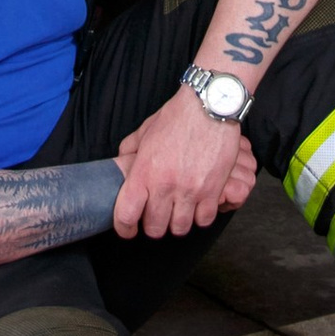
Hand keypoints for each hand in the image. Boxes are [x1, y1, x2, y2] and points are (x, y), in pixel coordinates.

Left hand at [113, 90, 257, 240]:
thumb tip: (121, 166)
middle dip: (154, 225)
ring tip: (178, 211)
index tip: (128, 229)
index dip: (124, 228)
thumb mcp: (145, 131)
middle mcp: (165, 185)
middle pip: (155, 228)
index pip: (126, 215)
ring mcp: (190, 190)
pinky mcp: (213, 190)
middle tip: (157, 216)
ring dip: (177, 223)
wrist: (210, 106)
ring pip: (180, 228)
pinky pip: (204, 220)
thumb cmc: (178, 116)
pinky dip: (200, 217)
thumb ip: (130, 151)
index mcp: (144, 172)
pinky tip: (198, 206)